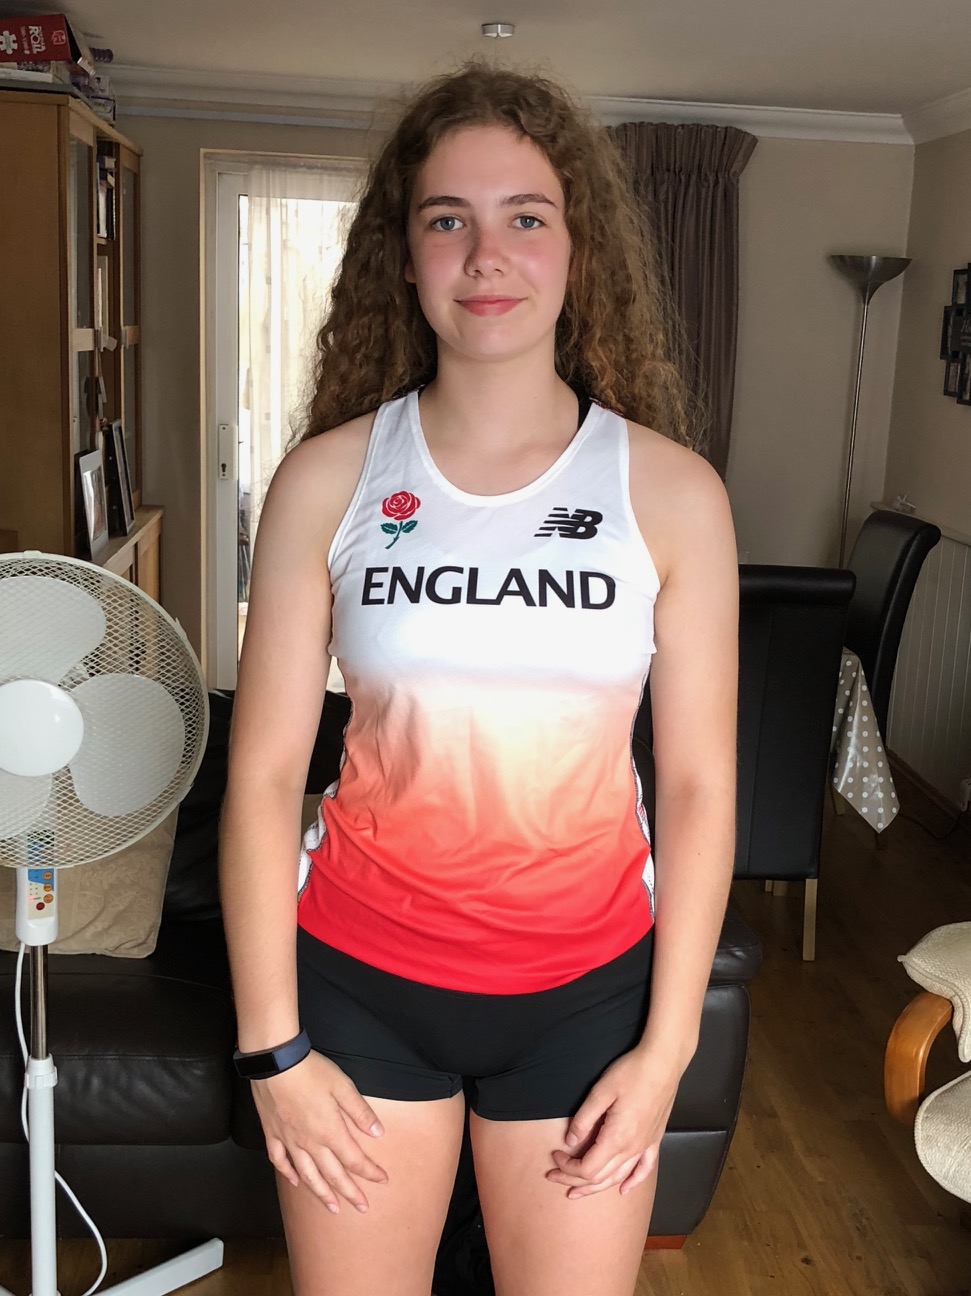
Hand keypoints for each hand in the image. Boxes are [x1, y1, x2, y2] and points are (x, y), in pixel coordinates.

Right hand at [251, 1050, 387, 1212]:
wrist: (275, 1063)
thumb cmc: (311, 1072)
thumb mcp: (343, 1086)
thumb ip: (360, 1112)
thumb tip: (378, 1132)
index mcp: (330, 1131)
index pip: (354, 1159)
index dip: (370, 1172)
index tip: (382, 1180)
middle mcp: (310, 1142)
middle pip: (333, 1174)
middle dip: (350, 1192)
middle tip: (362, 1207)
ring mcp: (290, 1140)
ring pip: (307, 1175)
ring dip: (322, 1193)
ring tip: (333, 1208)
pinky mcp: (273, 1134)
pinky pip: (280, 1161)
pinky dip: (288, 1174)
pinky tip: (295, 1182)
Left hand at [546, 1045, 681, 1198]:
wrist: (663, 1063)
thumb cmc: (630, 1073)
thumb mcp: (600, 1092)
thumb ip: (583, 1120)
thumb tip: (570, 1143)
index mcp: (616, 1139)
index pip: (587, 1169)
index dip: (567, 1168)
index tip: (554, 1156)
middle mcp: (632, 1149)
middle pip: (600, 1178)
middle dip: (574, 1180)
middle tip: (554, 1176)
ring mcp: (646, 1146)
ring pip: (618, 1177)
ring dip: (596, 1187)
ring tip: (578, 1190)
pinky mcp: (655, 1139)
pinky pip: (644, 1169)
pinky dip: (632, 1182)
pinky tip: (624, 1189)